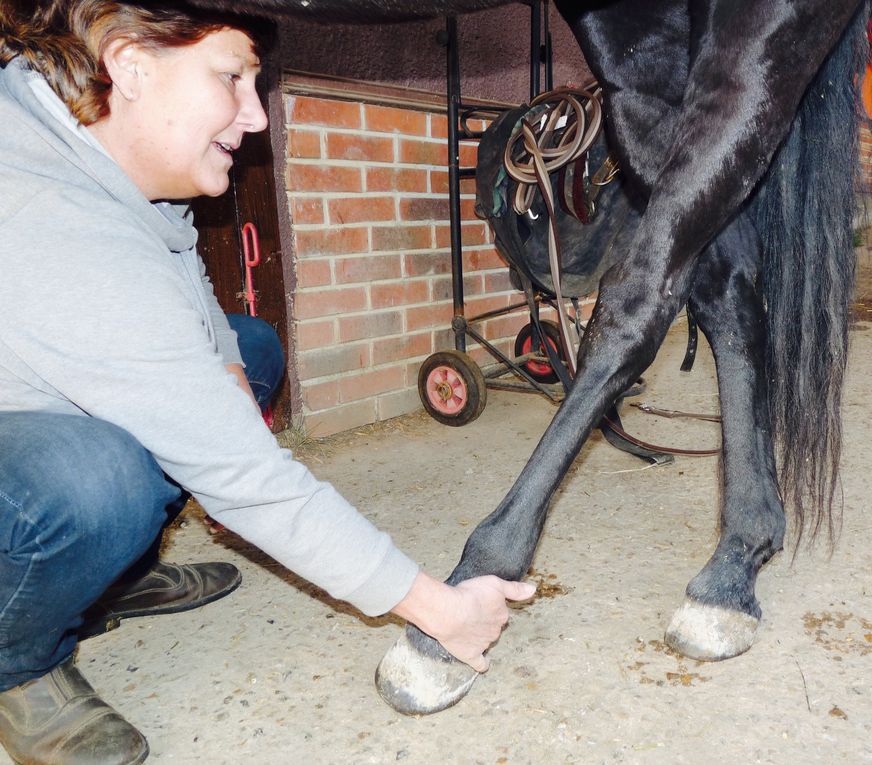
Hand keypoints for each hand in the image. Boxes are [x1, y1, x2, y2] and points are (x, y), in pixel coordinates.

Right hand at [392, 572, 536, 672]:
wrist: (448, 612)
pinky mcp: (471, 655)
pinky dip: (482, 664)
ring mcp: (484, 644)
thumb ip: (515, 589)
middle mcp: (495, 631)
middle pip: (494, 627)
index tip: (482, 603)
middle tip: (473, 614)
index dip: (491, 608)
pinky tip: (483, 665)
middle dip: (486, 622)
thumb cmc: (470, 594)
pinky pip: (480, 663)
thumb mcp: (495, 583)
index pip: (501, 613)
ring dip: (480, 637)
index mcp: (502, 614)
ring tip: (467, 629)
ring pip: (486, 641)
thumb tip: (533, 590)